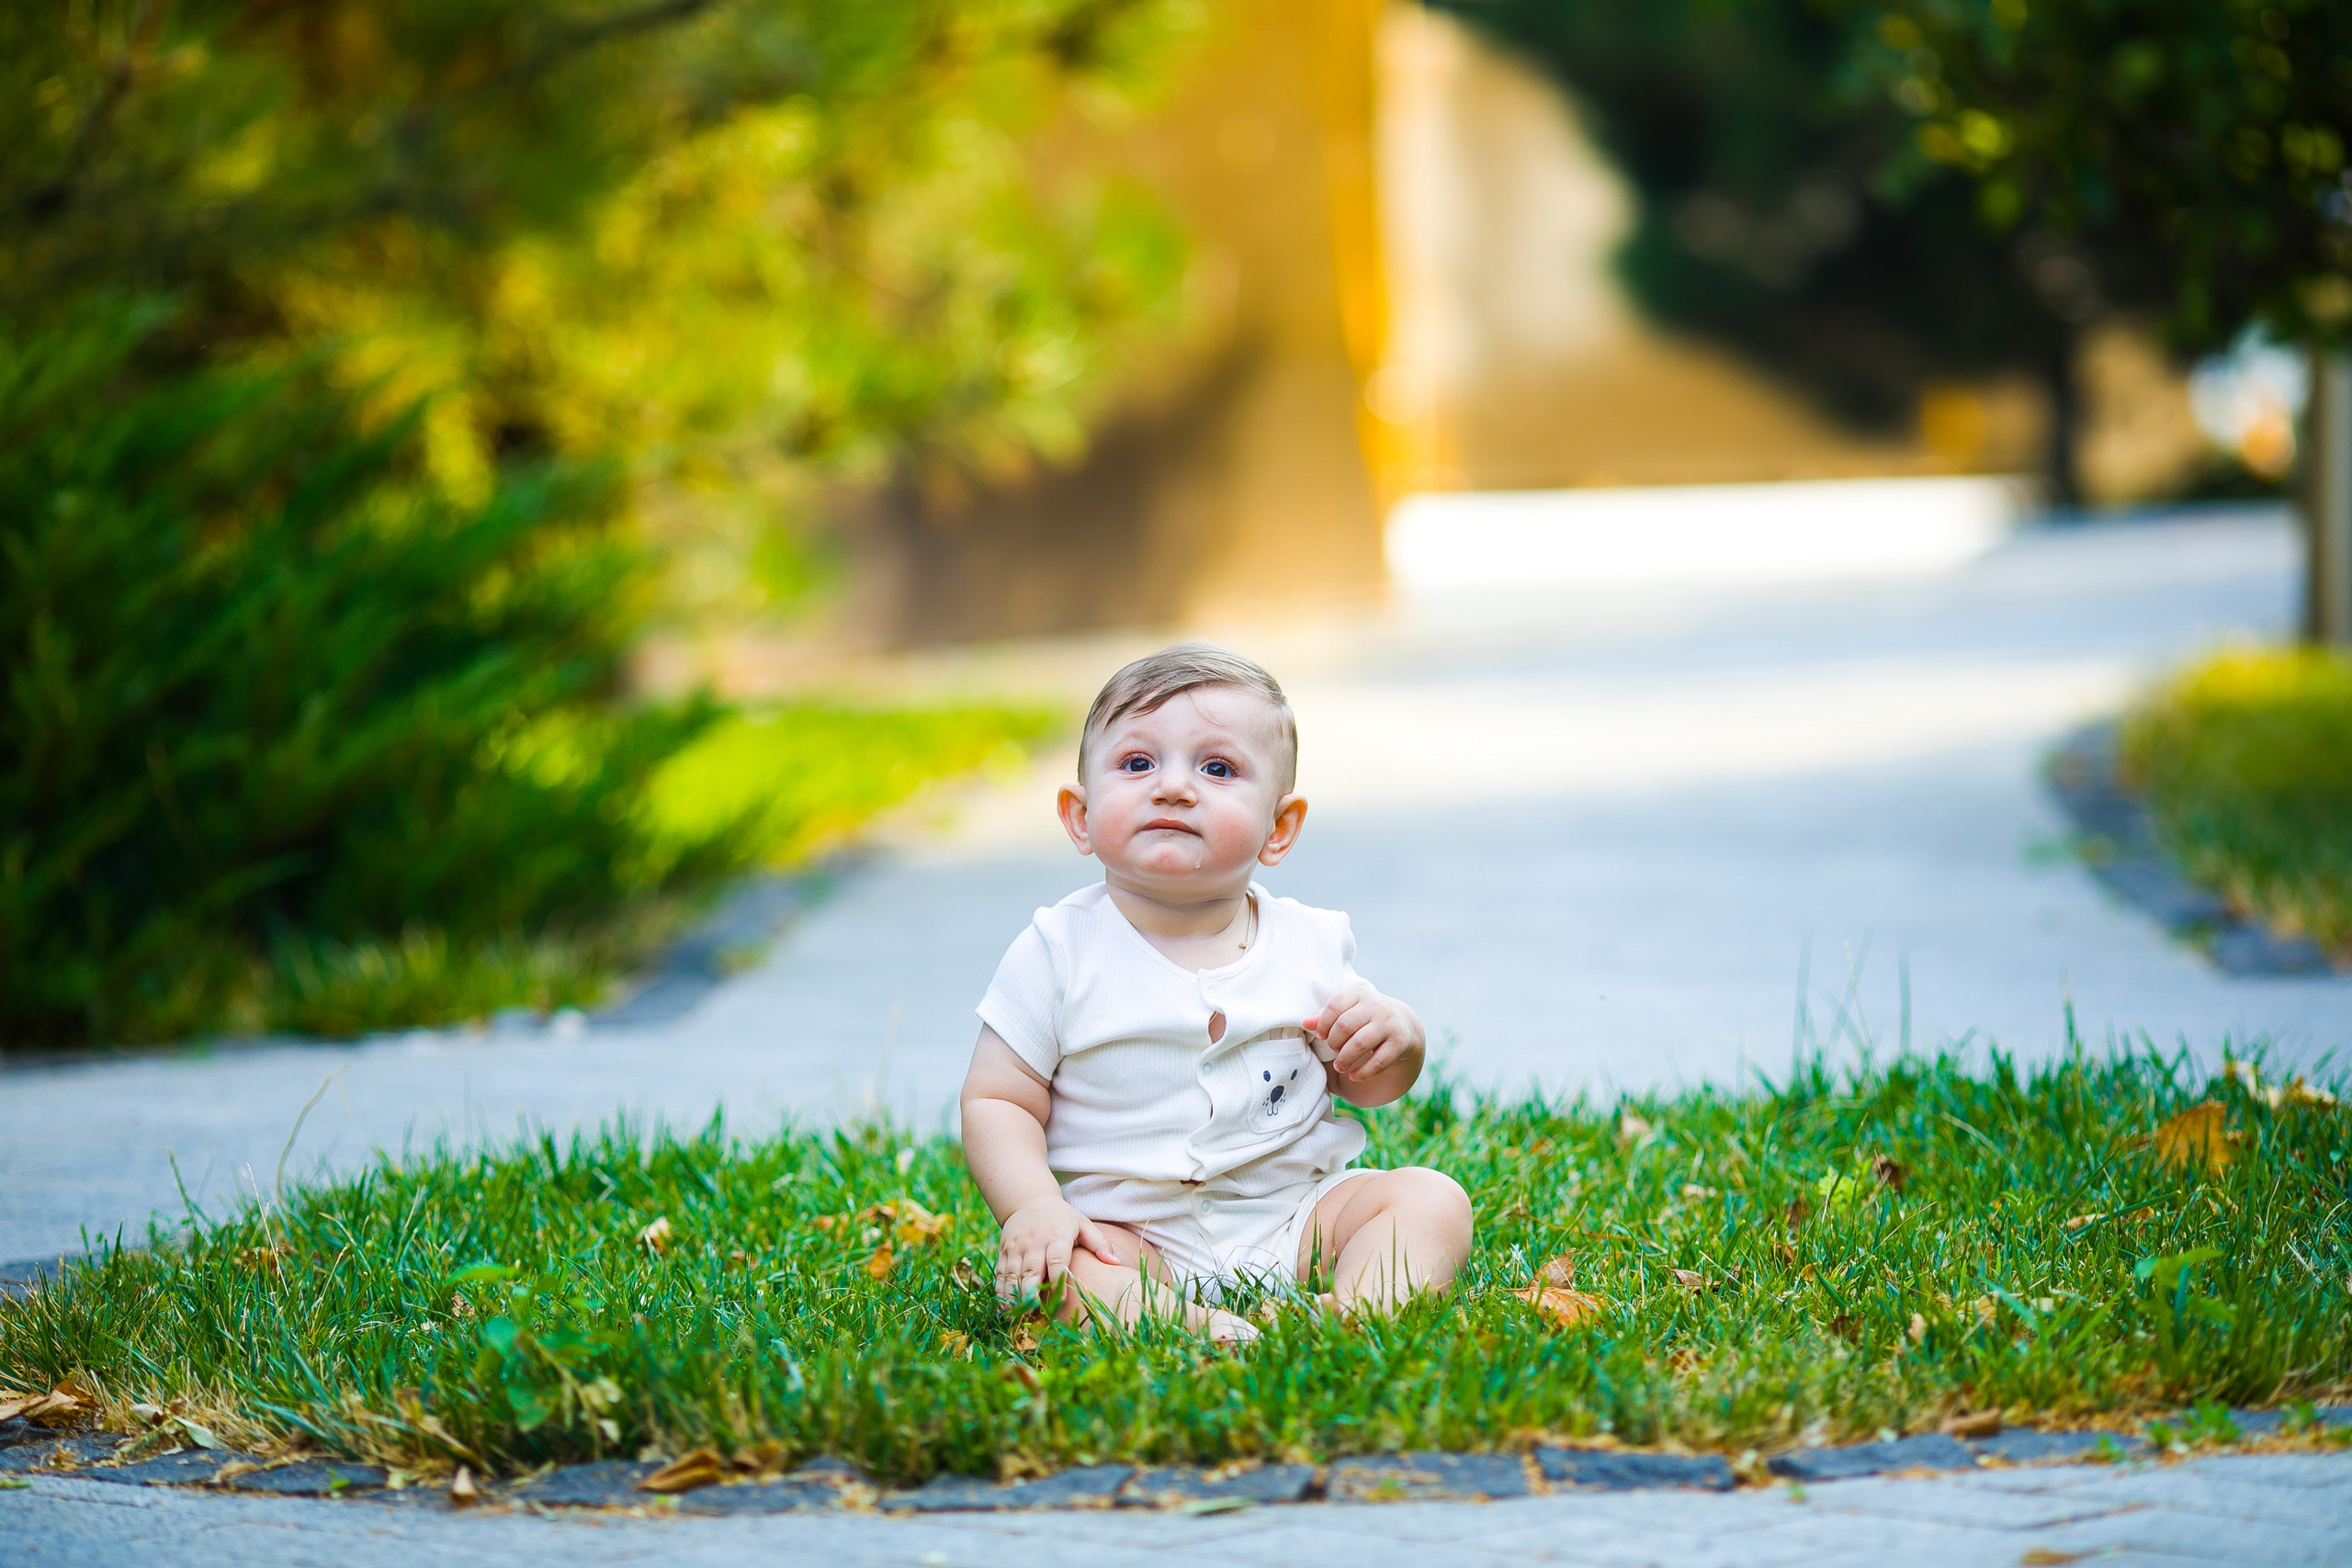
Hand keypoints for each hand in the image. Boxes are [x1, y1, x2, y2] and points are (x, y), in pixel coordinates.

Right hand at [995, 1195, 1121, 1304]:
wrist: (1029, 1201)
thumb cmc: (1062, 1219)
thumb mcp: (1083, 1225)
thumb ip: (1099, 1243)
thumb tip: (1116, 1263)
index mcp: (1057, 1236)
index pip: (1057, 1259)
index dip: (1058, 1280)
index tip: (1061, 1300)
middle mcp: (1035, 1241)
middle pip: (1031, 1270)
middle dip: (1031, 1292)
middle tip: (1034, 1312)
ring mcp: (1016, 1246)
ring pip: (1013, 1274)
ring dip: (1014, 1296)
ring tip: (1018, 1315)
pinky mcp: (1003, 1250)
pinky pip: (1001, 1273)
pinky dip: (1001, 1291)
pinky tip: (1005, 1308)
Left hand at [1304, 985, 1423, 1084]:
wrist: (1403, 1024)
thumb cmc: (1365, 1017)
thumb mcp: (1348, 1011)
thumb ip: (1326, 1016)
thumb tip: (1306, 1023)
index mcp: (1359, 994)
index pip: (1335, 1006)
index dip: (1323, 1024)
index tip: (1321, 1037)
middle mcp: (1376, 1006)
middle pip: (1345, 1025)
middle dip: (1334, 1042)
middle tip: (1333, 1051)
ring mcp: (1389, 1024)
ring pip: (1360, 1043)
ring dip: (1345, 1059)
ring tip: (1339, 1066)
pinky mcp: (1400, 1043)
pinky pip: (1378, 1061)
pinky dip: (1363, 1072)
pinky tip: (1354, 1076)